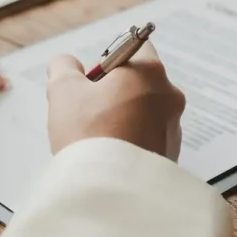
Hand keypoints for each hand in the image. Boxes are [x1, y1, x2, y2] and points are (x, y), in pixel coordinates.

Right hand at [46, 42, 184, 160]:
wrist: (109, 190)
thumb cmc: (89, 135)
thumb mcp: (64, 90)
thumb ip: (63, 67)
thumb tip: (66, 64)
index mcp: (149, 71)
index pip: (133, 46)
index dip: (107, 60)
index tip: (90, 80)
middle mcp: (170, 96)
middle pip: (138, 81)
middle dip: (112, 91)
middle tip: (87, 111)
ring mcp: (173, 126)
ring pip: (143, 111)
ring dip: (122, 117)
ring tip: (97, 138)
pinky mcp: (171, 153)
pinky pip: (148, 137)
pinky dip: (130, 140)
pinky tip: (110, 154)